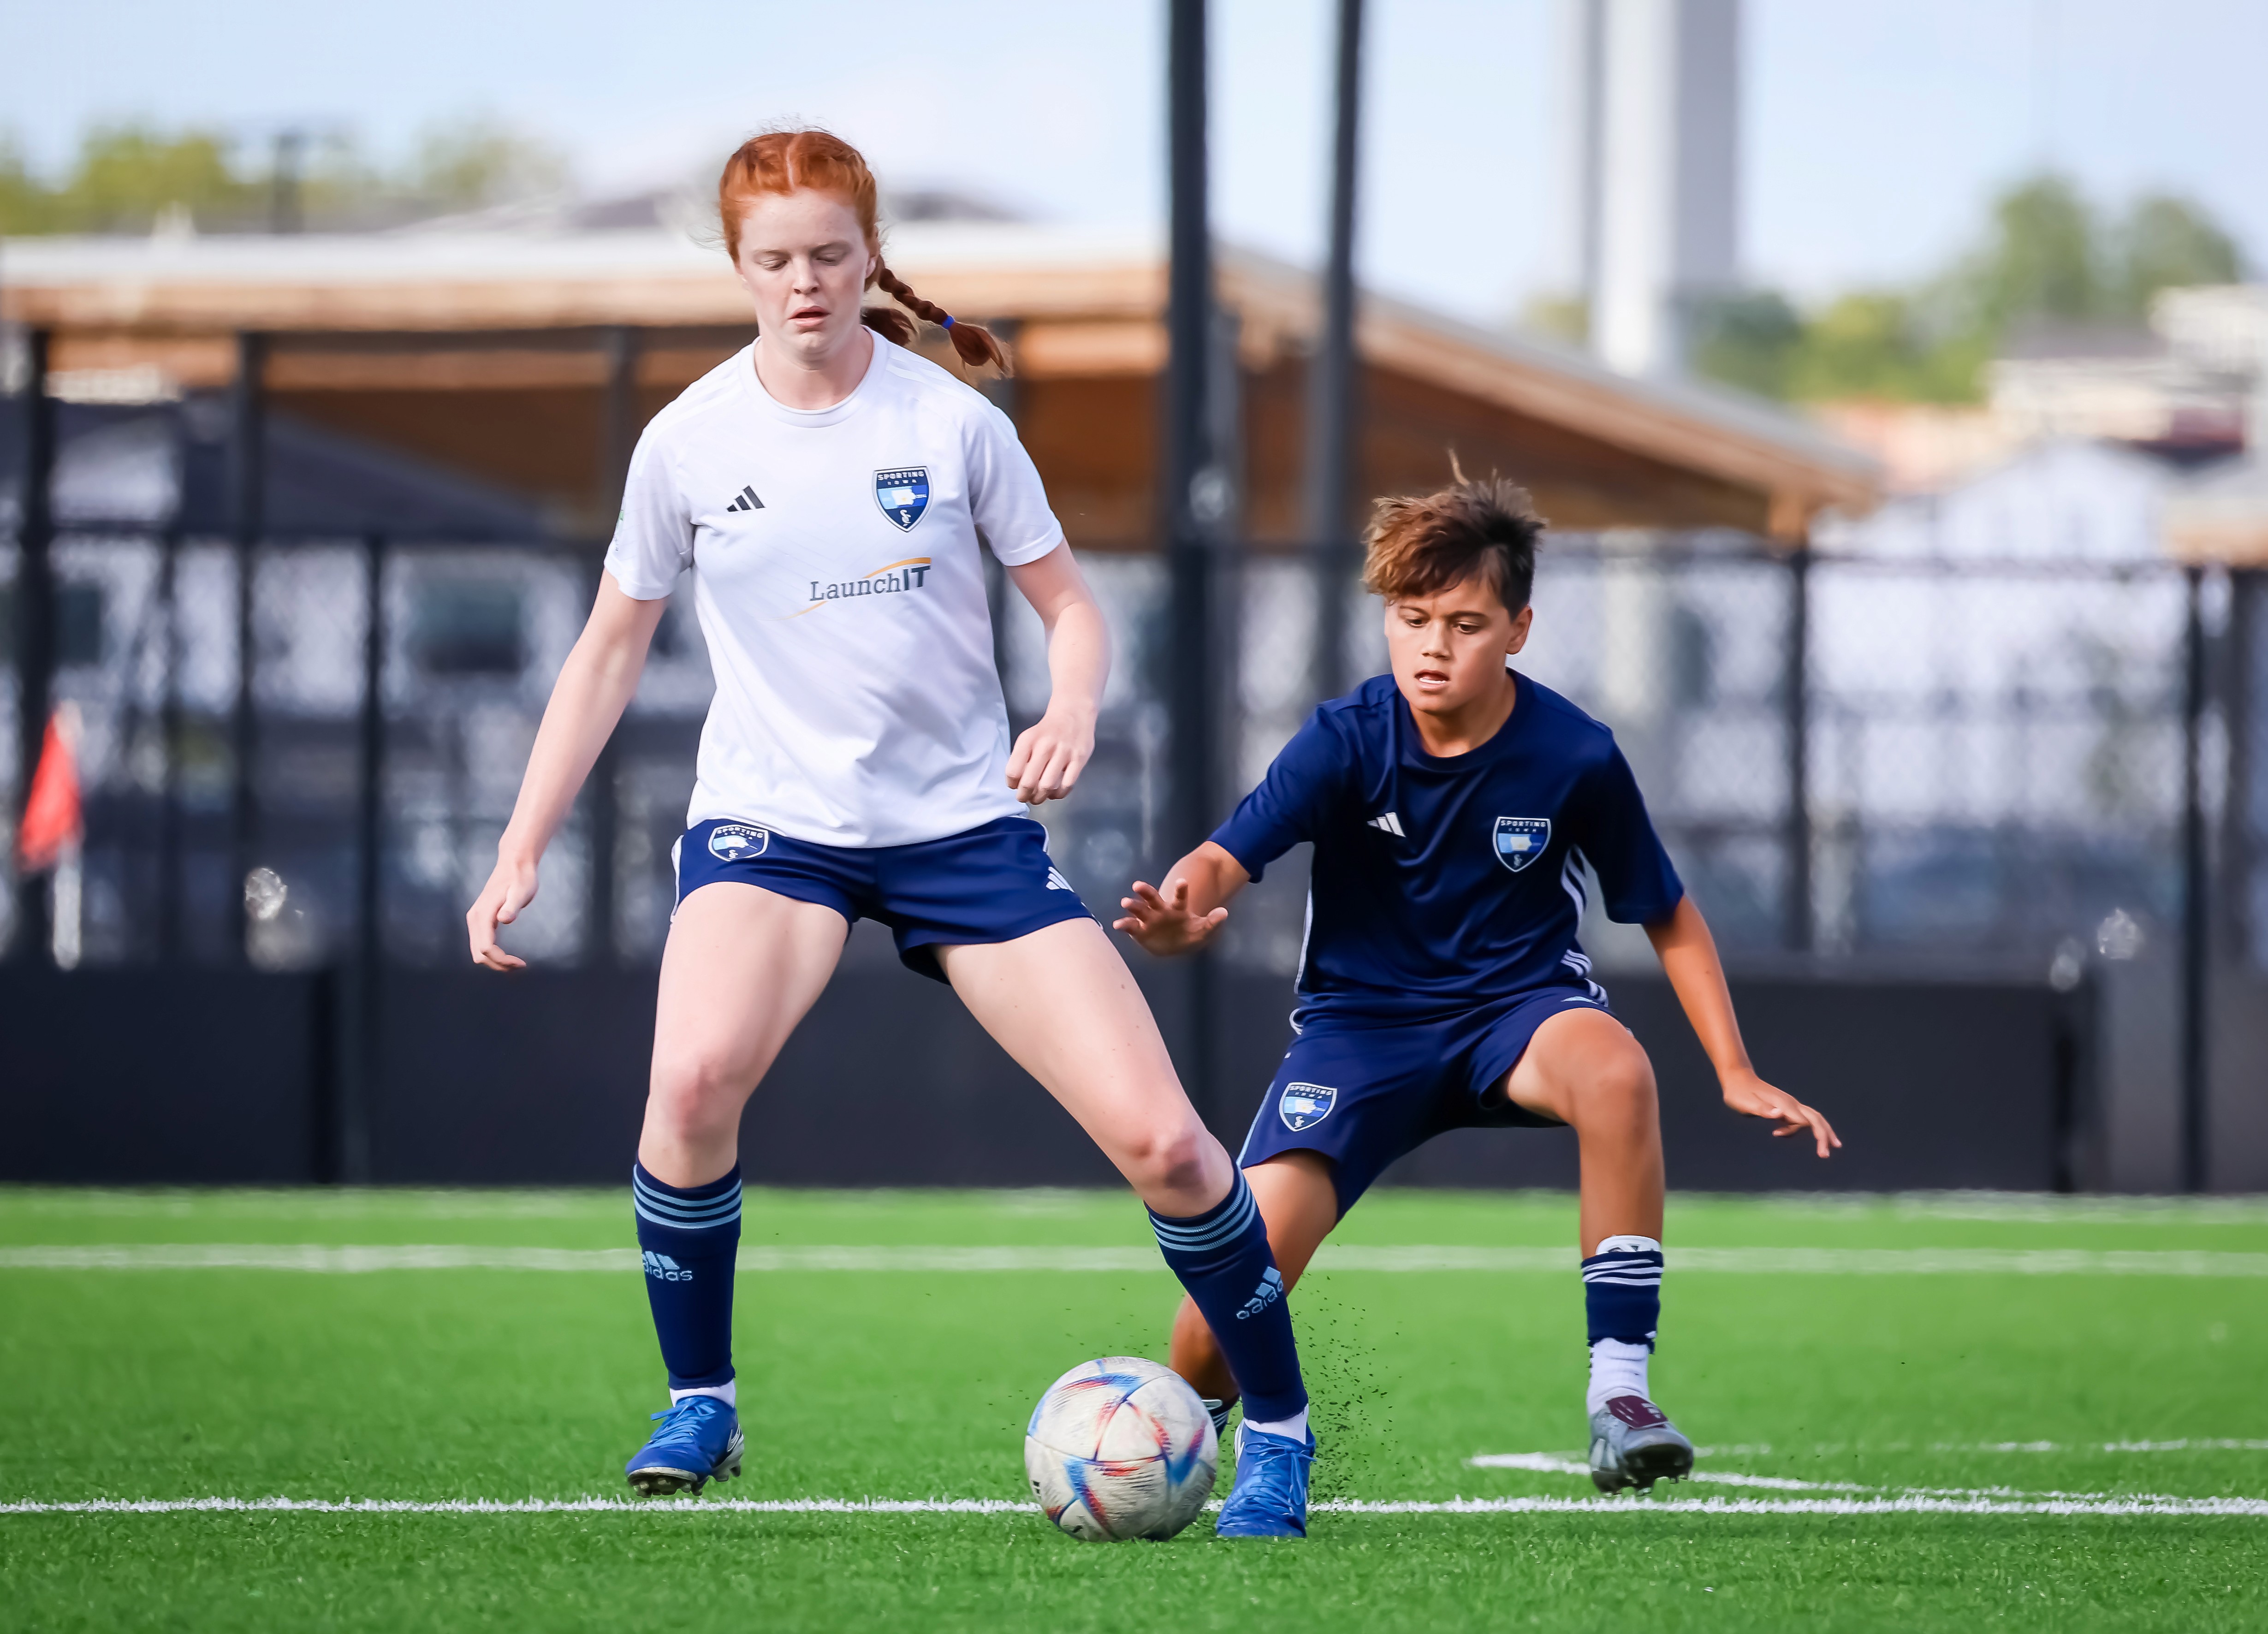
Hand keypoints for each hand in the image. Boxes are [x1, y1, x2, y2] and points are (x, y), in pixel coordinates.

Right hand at [466, 851, 539, 970]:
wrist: (514, 864)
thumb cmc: (520, 878)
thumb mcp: (521, 891)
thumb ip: (512, 906)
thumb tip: (503, 920)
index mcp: (482, 915)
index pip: (485, 948)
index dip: (502, 960)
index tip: (521, 964)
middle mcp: (474, 919)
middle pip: (479, 954)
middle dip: (498, 965)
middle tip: (520, 967)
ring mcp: (475, 919)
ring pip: (478, 951)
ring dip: (495, 962)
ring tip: (516, 965)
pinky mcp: (481, 920)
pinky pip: (481, 944)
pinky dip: (493, 955)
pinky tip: (508, 957)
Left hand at [1005, 703, 1094, 805]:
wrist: (1073, 713)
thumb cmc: (1048, 730)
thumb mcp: (1029, 737)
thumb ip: (1022, 758)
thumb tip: (1017, 783)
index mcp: (1028, 740)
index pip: (1013, 771)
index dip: (1012, 784)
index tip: (1014, 786)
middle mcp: (1045, 746)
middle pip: (1029, 782)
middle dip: (1024, 795)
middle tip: (1024, 798)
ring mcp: (1063, 753)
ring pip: (1048, 786)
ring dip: (1040, 797)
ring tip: (1038, 798)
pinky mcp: (1079, 759)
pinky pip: (1067, 784)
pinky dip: (1059, 794)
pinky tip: (1054, 793)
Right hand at [1112, 877, 1226, 956]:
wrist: (1176, 945)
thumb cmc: (1189, 933)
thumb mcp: (1203, 930)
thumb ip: (1212, 922)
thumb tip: (1223, 912)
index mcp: (1177, 908)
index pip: (1179, 897)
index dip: (1180, 889)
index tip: (1181, 881)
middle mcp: (1161, 910)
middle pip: (1153, 898)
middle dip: (1146, 891)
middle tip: (1137, 885)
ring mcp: (1149, 919)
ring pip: (1139, 909)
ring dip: (1132, 905)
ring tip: (1125, 902)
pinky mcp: (1140, 931)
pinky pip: (1131, 926)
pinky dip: (1124, 924)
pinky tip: (1117, 924)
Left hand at [1721, 1071, 1840, 1157]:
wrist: (1737, 1079)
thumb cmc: (1738, 1093)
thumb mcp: (1745, 1104)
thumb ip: (1762, 1109)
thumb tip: (1779, 1114)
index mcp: (1783, 1104)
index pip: (1805, 1121)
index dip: (1815, 1136)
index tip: (1815, 1152)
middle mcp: (1790, 1103)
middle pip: (1816, 1118)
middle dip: (1824, 1135)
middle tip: (1826, 1155)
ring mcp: (1789, 1104)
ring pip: (1813, 1117)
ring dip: (1822, 1131)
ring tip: (1830, 1147)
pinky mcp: (1786, 1107)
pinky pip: (1802, 1118)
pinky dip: (1807, 1128)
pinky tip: (1803, 1136)